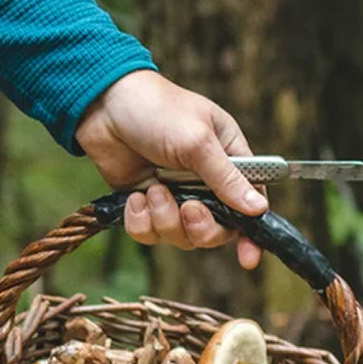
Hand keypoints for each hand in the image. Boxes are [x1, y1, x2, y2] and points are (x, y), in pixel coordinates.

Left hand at [75, 69, 266, 270]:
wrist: (104, 105)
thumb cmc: (158, 110)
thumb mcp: (198, 141)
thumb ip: (226, 179)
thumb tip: (258, 209)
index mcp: (228, 160)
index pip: (249, 204)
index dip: (250, 233)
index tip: (248, 258)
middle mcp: (203, 182)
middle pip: (213, 231)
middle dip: (199, 228)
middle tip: (187, 208)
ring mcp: (172, 195)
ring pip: (178, 236)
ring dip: (164, 219)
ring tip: (152, 190)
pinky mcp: (142, 204)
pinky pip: (147, 233)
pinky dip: (140, 221)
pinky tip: (134, 198)